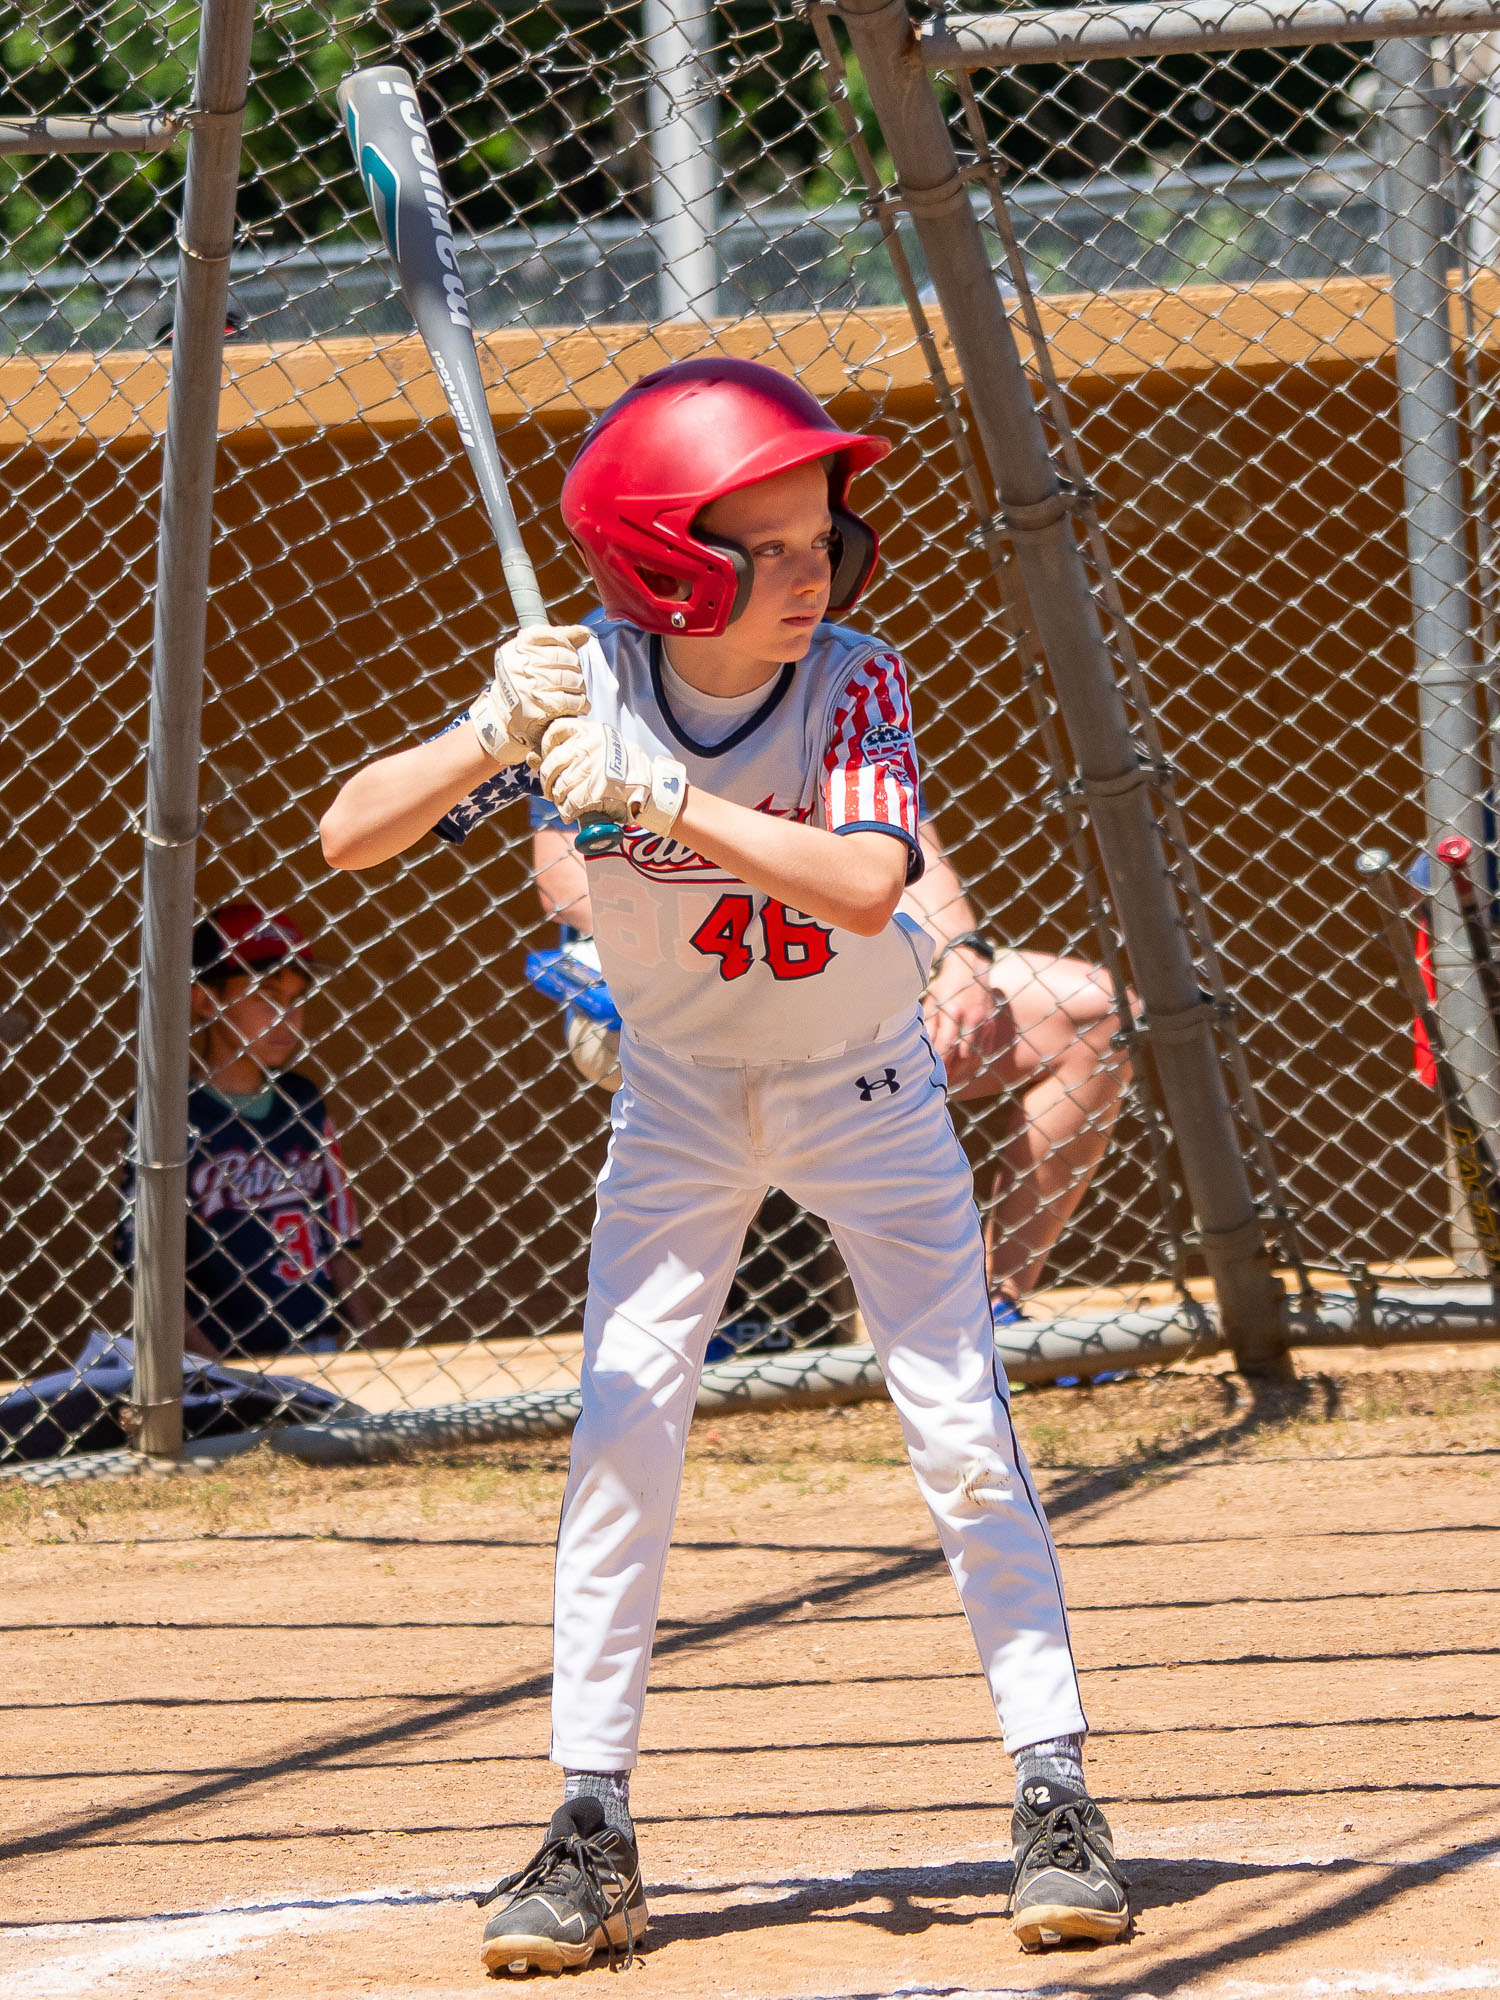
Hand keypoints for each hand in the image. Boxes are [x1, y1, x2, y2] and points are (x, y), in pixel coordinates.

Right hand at [470, 624, 590, 765]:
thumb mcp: (529, 656)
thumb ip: (557, 640)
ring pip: (570, 679)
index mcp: (517, 648)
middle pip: (565, 657)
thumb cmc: (521, 684)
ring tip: (576, 691)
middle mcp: (521, 664)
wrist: (502, 718)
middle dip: (575, 668)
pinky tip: (578, 705)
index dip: (566, 643)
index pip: (550, 634)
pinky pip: (568, 700)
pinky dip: (579, 703)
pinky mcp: (538, 707)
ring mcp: (529, 686)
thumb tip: (583, 632)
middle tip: (574, 677)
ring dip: (579, 687)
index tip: (569, 653)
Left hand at [537, 716, 687, 837]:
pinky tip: (570, 812)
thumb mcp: (608, 745)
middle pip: (552, 762)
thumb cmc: (630, 770)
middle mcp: (589, 748)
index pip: (556, 730)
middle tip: (552, 787)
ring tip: (564, 801)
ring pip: (559, 785)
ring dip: (557, 797)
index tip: (548, 757)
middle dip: (548, 779)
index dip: (547, 745)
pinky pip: (568, 803)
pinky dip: (566, 811)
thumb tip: (539, 756)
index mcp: (592, 733)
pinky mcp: (593, 791)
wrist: (653, 790)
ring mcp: (591, 769)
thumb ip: (580, 746)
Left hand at [923, 943, 1003, 1091]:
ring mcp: (984, 1022)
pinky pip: (984, 1050)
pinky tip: (964, 1068)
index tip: (931, 1076)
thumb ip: (929, 1026)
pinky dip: (975, 1060)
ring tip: (951, 1080)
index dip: (939, 1064)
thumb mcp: (932, 1002)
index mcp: (952, 1012)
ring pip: (975, 1056)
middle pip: (962, 1056)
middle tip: (940, 1083)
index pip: (945, 1047)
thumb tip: (925, 1051)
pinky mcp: (991, 1024)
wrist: (971, 966)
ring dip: (963, 1070)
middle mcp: (971, 1019)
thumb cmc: (946, 985)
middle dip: (951, 1072)